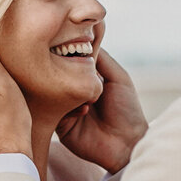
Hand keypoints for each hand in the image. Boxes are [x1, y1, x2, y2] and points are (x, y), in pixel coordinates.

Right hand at [55, 49, 146, 174]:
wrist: (128, 143)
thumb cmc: (127, 110)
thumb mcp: (118, 77)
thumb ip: (101, 58)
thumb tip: (83, 37)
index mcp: (84, 80)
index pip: (68, 62)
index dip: (65, 53)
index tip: (64, 46)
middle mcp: (71, 93)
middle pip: (56, 76)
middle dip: (60, 70)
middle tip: (65, 66)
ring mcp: (64, 109)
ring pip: (52, 93)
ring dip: (65, 90)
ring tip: (81, 92)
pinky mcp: (60, 126)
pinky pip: (54, 112)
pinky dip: (68, 108)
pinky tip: (85, 111)